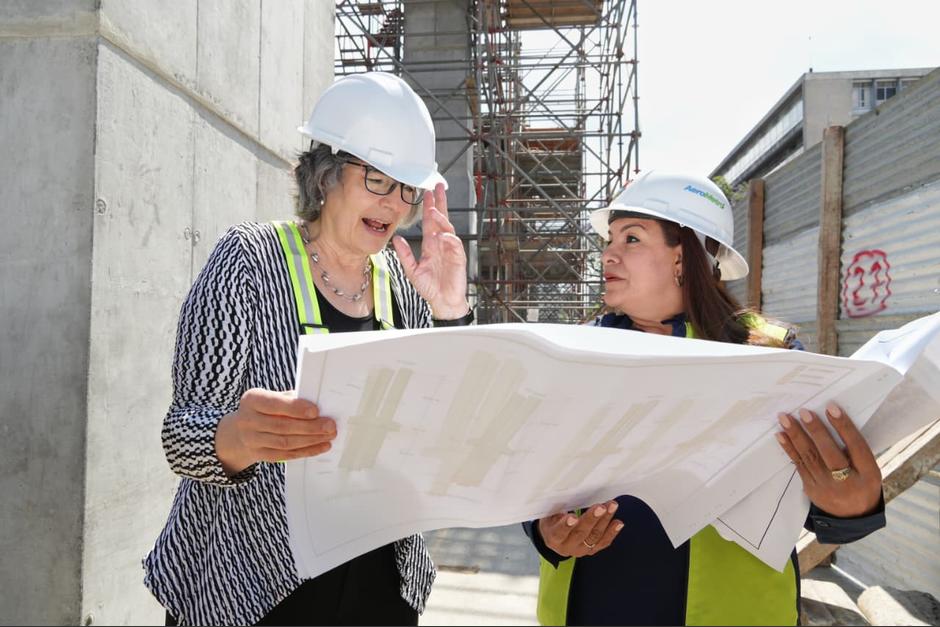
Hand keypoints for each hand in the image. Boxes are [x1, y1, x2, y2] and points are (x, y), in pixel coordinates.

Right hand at [215, 388, 336, 475]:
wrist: (238, 431)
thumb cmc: (263, 409)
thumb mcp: (270, 397)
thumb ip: (290, 399)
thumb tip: (319, 403)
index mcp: (252, 400)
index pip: (274, 404)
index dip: (295, 408)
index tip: (316, 411)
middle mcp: (248, 420)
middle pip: (282, 426)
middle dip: (309, 427)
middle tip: (330, 425)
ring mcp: (252, 440)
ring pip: (285, 442)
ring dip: (311, 440)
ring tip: (329, 436)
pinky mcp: (259, 454)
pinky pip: (286, 455)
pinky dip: (306, 451)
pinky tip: (321, 446)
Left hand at [392, 183, 468, 318]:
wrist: (442, 301)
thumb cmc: (429, 287)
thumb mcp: (412, 269)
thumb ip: (404, 254)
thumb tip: (396, 239)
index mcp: (431, 244)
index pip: (430, 222)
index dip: (428, 207)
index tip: (426, 193)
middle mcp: (441, 243)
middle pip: (442, 218)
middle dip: (440, 203)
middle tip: (438, 187)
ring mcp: (450, 249)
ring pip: (448, 228)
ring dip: (441, 218)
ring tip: (433, 210)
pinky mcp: (458, 258)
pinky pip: (454, 244)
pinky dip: (448, 238)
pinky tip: (442, 234)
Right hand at [537, 500, 623, 557]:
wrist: (555, 539)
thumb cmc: (552, 522)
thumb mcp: (548, 516)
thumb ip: (555, 510)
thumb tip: (566, 497)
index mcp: (553, 539)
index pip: (559, 532)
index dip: (566, 525)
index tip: (573, 517)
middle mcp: (567, 547)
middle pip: (580, 533)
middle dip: (591, 519)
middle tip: (600, 507)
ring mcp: (581, 550)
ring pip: (594, 536)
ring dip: (604, 521)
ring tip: (611, 506)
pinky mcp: (592, 550)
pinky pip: (603, 542)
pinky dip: (612, 532)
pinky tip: (618, 523)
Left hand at [776, 402, 881, 517]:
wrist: (852, 516)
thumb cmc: (861, 482)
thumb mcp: (869, 468)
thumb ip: (855, 449)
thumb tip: (831, 419)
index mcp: (868, 474)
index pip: (857, 447)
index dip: (844, 427)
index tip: (831, 407)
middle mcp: (847, 481)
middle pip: (830, 453)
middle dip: (816, 431)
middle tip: (804, 412)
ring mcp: (826, 486)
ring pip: (810, 457)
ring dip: (795, 435)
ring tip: (785, 418)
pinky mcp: (810, 488)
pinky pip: (798, 465)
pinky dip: (789, 448)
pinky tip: (780, 434)